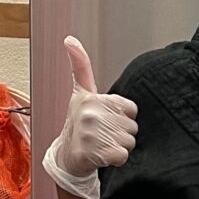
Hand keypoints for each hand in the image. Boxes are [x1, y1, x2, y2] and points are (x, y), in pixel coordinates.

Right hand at [42, 36, 138, 198]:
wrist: (67, 157)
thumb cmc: (78, 125)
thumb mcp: (80, 93)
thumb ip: (80, 67)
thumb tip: (69, 39)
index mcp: (90, 99)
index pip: (130, 108)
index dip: (122, 116)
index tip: (106, 119)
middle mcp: (90, 115)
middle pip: (131, 126)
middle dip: (122, 133)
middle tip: (103, 135)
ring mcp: (92, 135)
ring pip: (129, 141)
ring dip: (120, 147)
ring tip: (102, 145)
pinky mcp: (96, 153)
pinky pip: (123, 155)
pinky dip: (118, 159)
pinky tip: (104, 156)